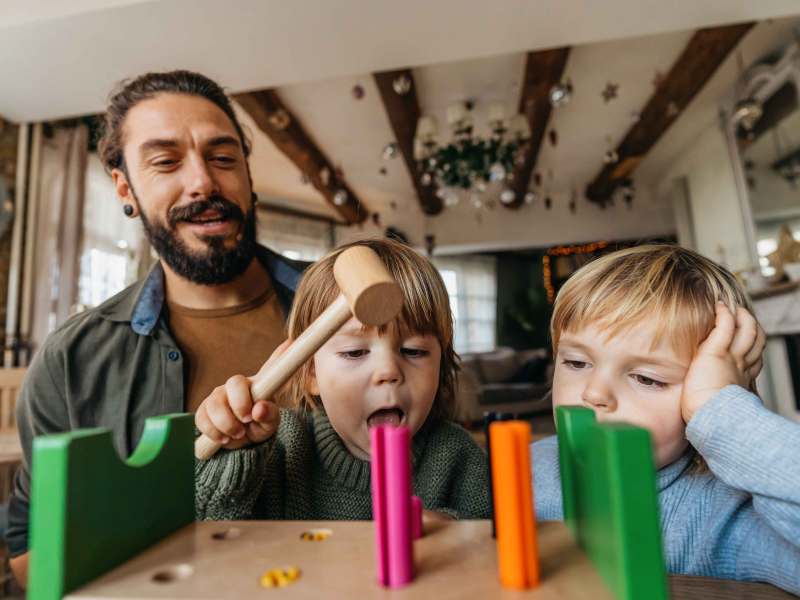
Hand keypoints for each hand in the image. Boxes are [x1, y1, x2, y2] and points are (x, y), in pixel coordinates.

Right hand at [195, 340, 289, 448]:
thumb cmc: (259, 426)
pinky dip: (213, 432)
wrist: (241, 442)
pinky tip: (224, 438)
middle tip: (247, 421)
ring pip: (214, 404)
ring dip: (226, 424)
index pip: (270, 365)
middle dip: (240, 404)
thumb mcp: (270, 424)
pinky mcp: (204, 410)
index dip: (279, 354)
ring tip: (237, 434)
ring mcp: (218, 396)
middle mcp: (236, 385)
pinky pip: (202, 418)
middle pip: (234, 382)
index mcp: (257, 384)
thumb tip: (259, 409)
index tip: (287, 349)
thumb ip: (269, 415)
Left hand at [681, 303, 764, 422]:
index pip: (753, 359)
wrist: (711, 418)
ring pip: (747, 330)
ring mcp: (732, 357)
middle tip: (742, 317)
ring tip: (732, 308)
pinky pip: (726, 326)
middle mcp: (741, 366)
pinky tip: (720, 306)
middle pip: (756, 341)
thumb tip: (699, 407)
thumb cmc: (706, 416)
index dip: (752, 348)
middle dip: (752, 327)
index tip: (744, 343)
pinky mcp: (717, 351)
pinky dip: (725, 314)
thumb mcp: (715, 403)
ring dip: (742, 316)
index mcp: (741, 379)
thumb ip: (712, 397)